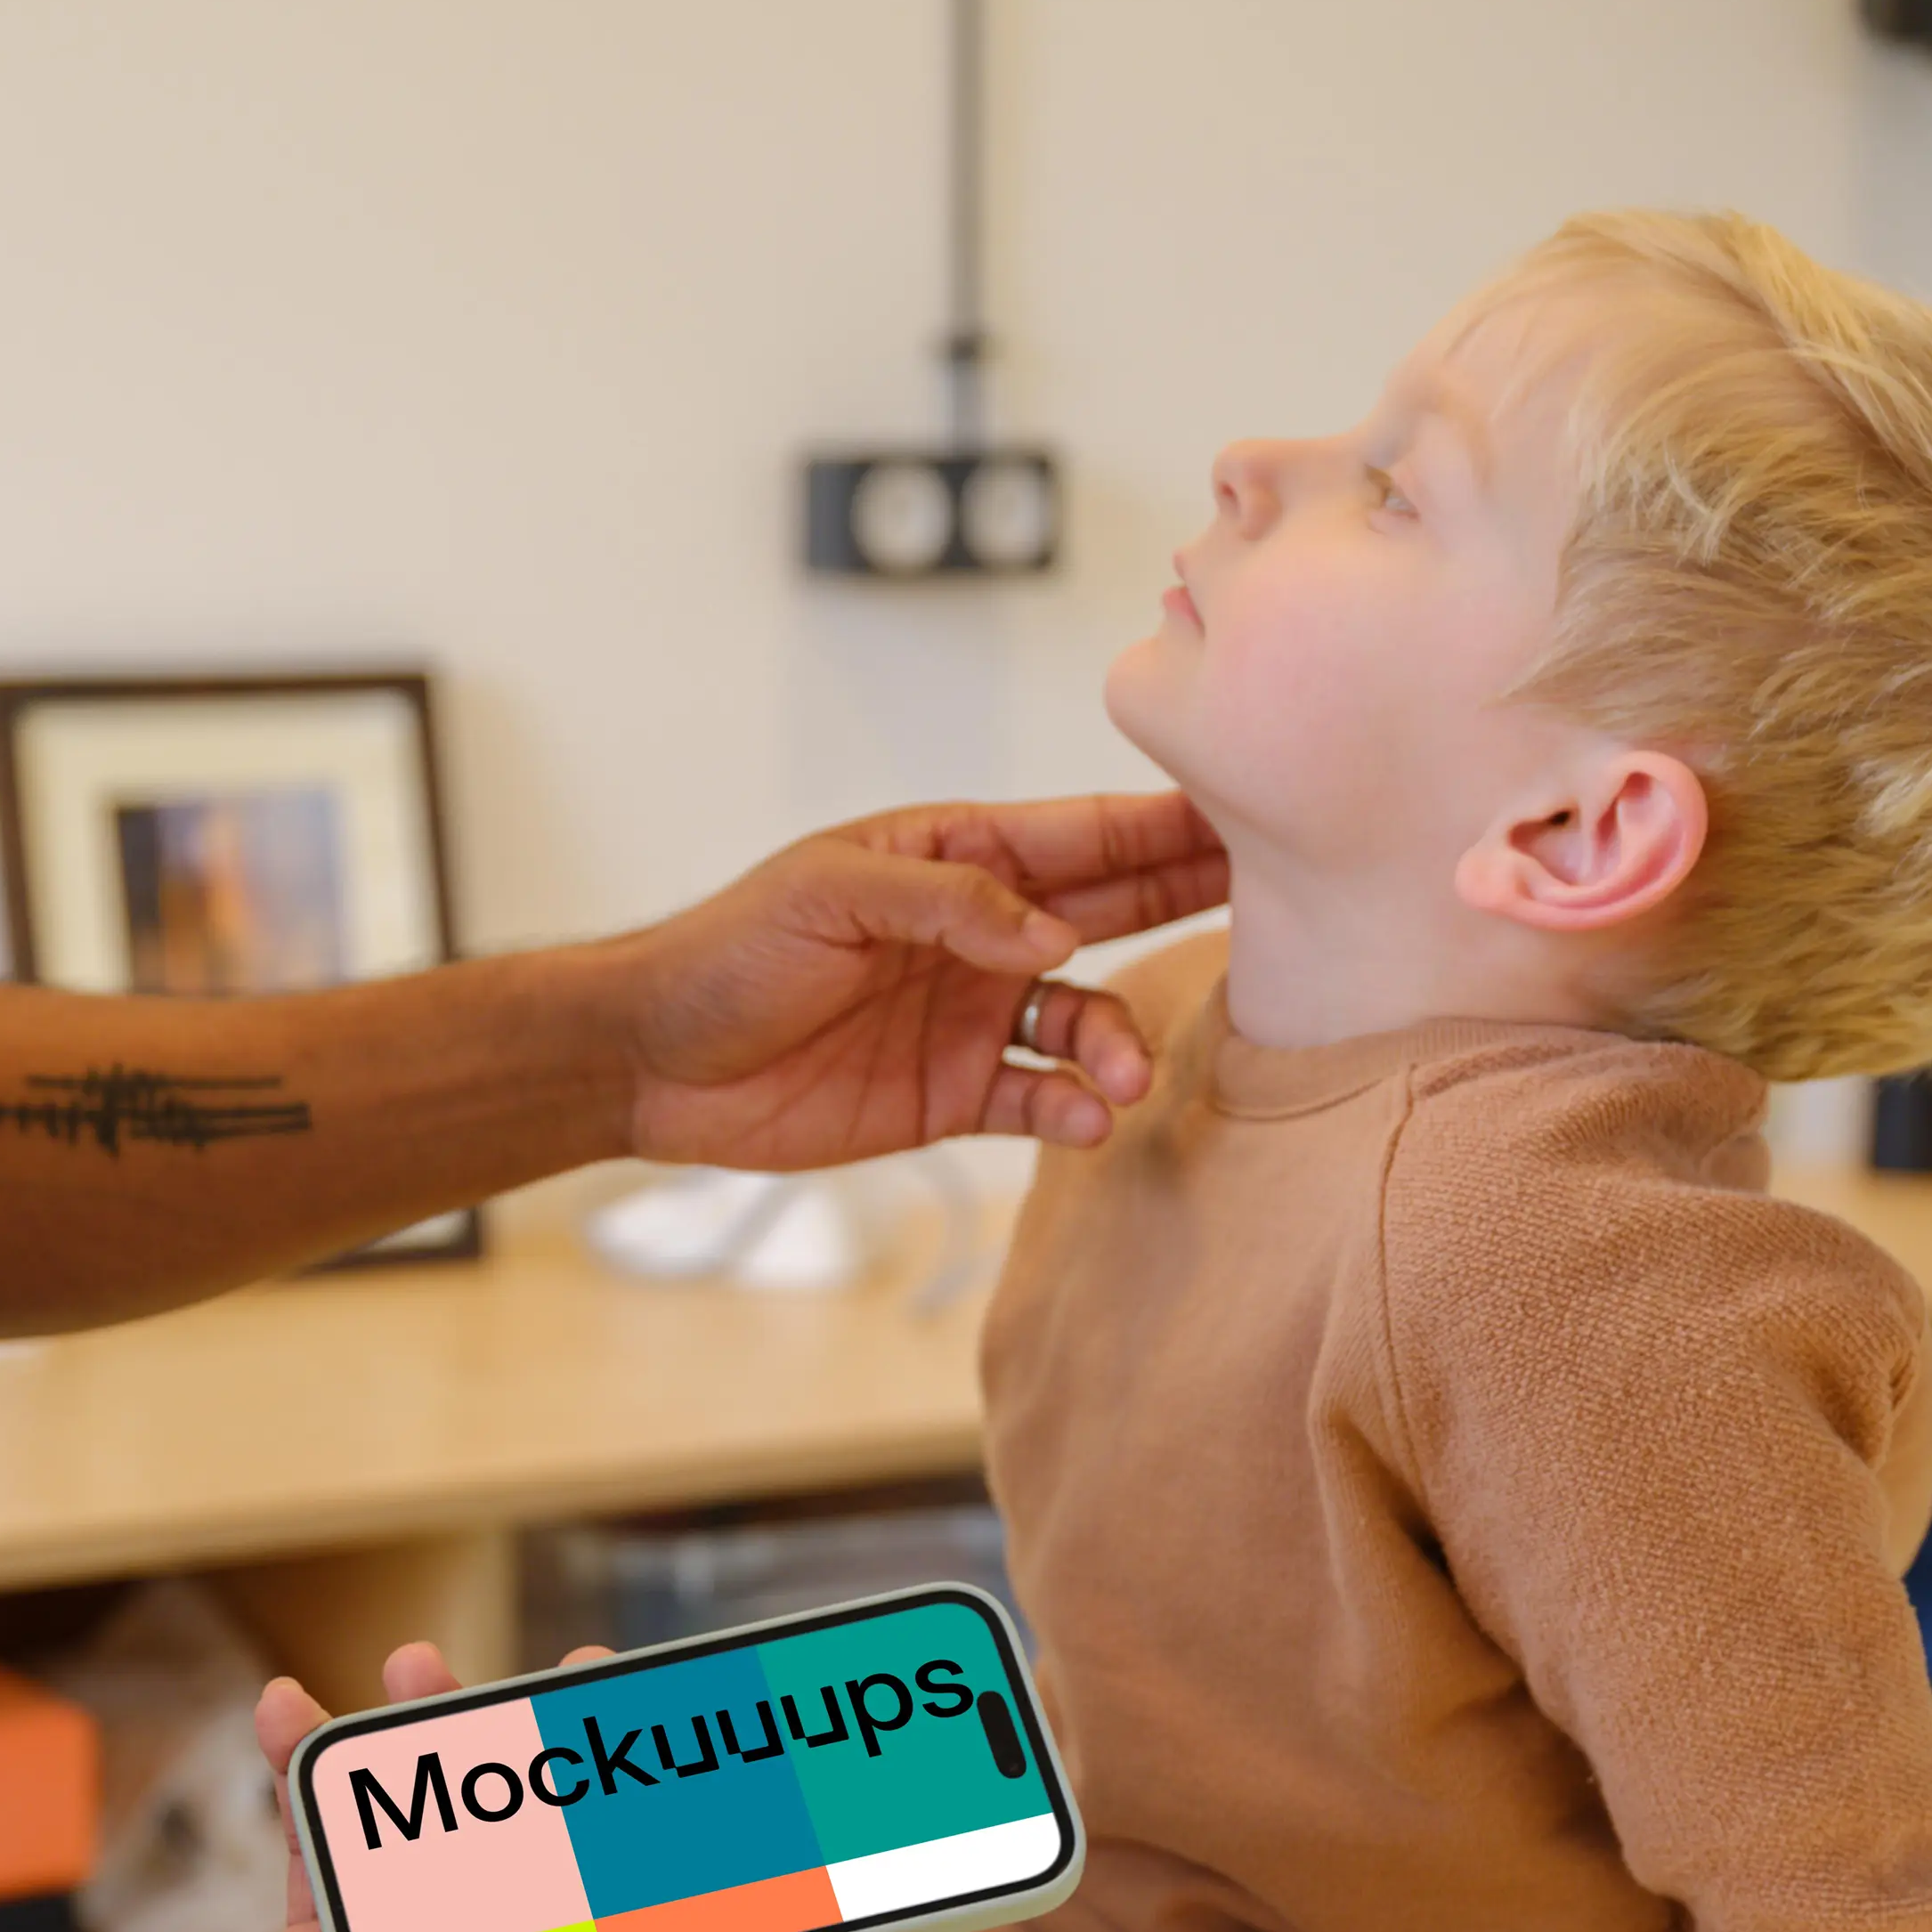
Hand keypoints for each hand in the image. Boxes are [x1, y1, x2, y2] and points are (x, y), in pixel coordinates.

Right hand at [34, 1641, 714, 1931]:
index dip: (673, 1864)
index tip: (674, 1770)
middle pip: (551, 1883)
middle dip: (547, 1779)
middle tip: (552, 1688)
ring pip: (443, 1854)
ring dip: (423, 1761)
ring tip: (411, 1676)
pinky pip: (340, 1862)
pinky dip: (320, 1794)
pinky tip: (295, 1722)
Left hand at [615, 793, 1223, 1168]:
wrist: (655, 1062)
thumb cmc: (727, 950)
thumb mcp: (827, 895)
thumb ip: (945, 901)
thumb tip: (1052, 936)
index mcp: (954, 858)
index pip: (1080, 834)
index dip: (1164, 825)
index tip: (1250, 815)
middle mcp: (981, 932)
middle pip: (1113, 909)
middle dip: (1191, 906)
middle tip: (1276, 910)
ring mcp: (973, 1014)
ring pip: (1086, 1016)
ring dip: (1120, 1038)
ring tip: (1127, 1072)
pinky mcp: (955, 1093)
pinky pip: (1040, 1096)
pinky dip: (1074, 1106)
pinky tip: (1089, 1116)